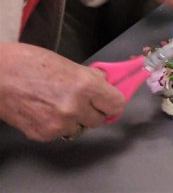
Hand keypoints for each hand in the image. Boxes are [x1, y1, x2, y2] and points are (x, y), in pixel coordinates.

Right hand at [0, 43, 125, 140]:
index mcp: (85, 85)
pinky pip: (61, 133)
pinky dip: (58, 125)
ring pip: (80, 128)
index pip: (116, 104)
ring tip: (61, 103)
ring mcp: (58, 124)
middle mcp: (75, 108)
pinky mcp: (43, 135)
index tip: (111, 100)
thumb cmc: (30, 63)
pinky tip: (47, 110)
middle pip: (99, 119)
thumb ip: (90, 77)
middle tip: (85, 99)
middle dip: (94, 110)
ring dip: (76, 119)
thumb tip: (106, 85)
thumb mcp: (69, 64)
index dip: (114, 101)